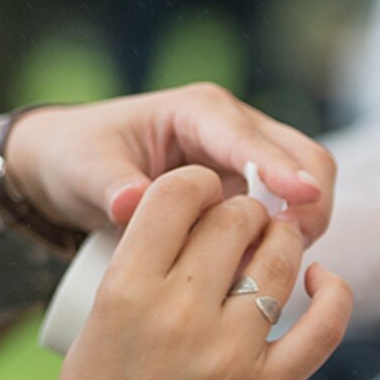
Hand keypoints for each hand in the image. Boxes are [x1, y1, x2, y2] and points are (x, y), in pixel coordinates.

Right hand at [0, 167, 350, 379]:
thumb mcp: (99, 317)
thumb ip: (144, 264)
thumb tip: (203, 212)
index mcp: (125, 287)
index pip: (178, 192)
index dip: (197, 182)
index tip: (202, 195)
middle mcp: (178, 312)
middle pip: (234, 217)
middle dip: (241, 210)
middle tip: (237, 225)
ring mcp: (227, 352)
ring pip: (280, 258)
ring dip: (282, 239)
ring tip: (274, 245)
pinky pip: (324, 323)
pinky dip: (332, 290)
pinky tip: (321, 277)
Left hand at [2, 85, 334, 243]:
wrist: (69, 166)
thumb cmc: (77, 157)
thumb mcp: (85, 170)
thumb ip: (111, 186)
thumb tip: (131, 204)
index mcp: (197, 111)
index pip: (249, 138)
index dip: (279, 167)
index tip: (304, 196)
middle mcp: (232, 129)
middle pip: (303, 155)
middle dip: (310, 199)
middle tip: (294, 247)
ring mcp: (245, 161)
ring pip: (306, 186)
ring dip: (303, 222)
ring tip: (276, 263)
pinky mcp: (246, 192)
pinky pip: (285, 213)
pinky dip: (285, 238)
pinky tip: (264, 269)